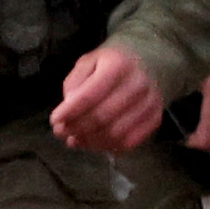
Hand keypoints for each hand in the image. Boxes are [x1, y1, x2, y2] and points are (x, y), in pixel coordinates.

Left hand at [49, 41, 167, 155]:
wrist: (150, 62)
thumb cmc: (112, 63)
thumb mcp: (89, 61)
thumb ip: (75, 82)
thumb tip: (69, 108)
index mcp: (118, 65)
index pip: (89, 95)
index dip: (70, 112)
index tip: (54, 121)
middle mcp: (137, 84)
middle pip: (102, 117)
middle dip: (77, 128)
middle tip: (61, 132)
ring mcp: (150, 103)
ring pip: (115, 134)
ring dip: (90, 141)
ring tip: (75, 139)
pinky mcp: (155, 119)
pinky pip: (129, 142)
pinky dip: (108, 147)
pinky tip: (93, 143)